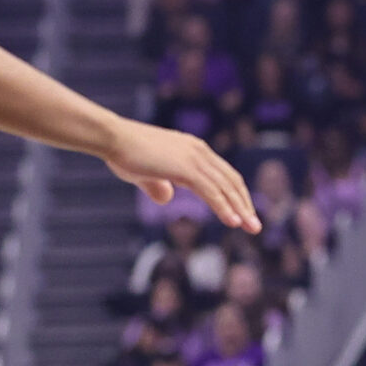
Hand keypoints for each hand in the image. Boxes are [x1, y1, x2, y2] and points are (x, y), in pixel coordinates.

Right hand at [102, 119, 258, 231]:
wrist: (111, 138)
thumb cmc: (122, 153)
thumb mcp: (143, 173)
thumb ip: (157, 185)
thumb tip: (167, 198)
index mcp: (193, 149)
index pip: (223, 173)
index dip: (235, 194)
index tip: (243, 211)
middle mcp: (199, 151)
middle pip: (231, 180)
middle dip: (245, 204)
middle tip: (255, 225)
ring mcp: (193, 158)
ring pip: (225, 187)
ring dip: (240, 209)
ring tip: (251, 228)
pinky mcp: (185, 168)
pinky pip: (211, 191)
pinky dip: (224, 207)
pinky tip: (233, 221)